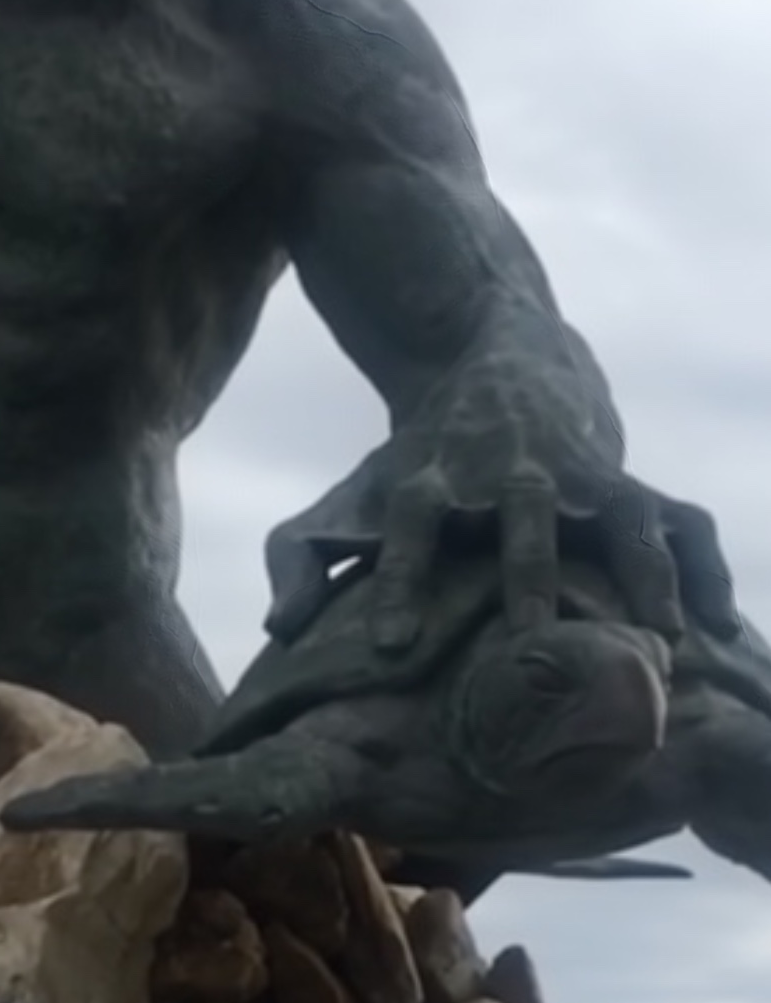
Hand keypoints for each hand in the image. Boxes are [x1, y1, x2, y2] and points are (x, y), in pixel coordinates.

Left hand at [263, 324, 737, 653]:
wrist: (500, 355)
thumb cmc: (422, 457)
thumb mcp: (353, 493)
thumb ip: (303, 560)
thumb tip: (277, 629)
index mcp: (434, 476)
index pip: (407, 527)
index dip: (394, 580)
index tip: (389, 646)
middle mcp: (510, 473)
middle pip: (523, 524)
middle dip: (530, 582)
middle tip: (535, 647)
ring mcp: (580, 474)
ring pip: (622, 521)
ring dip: (643, 578)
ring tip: (664, 643)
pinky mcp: (630, 482)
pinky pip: (681, 523)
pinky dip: (706, 569)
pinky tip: (725, 628)